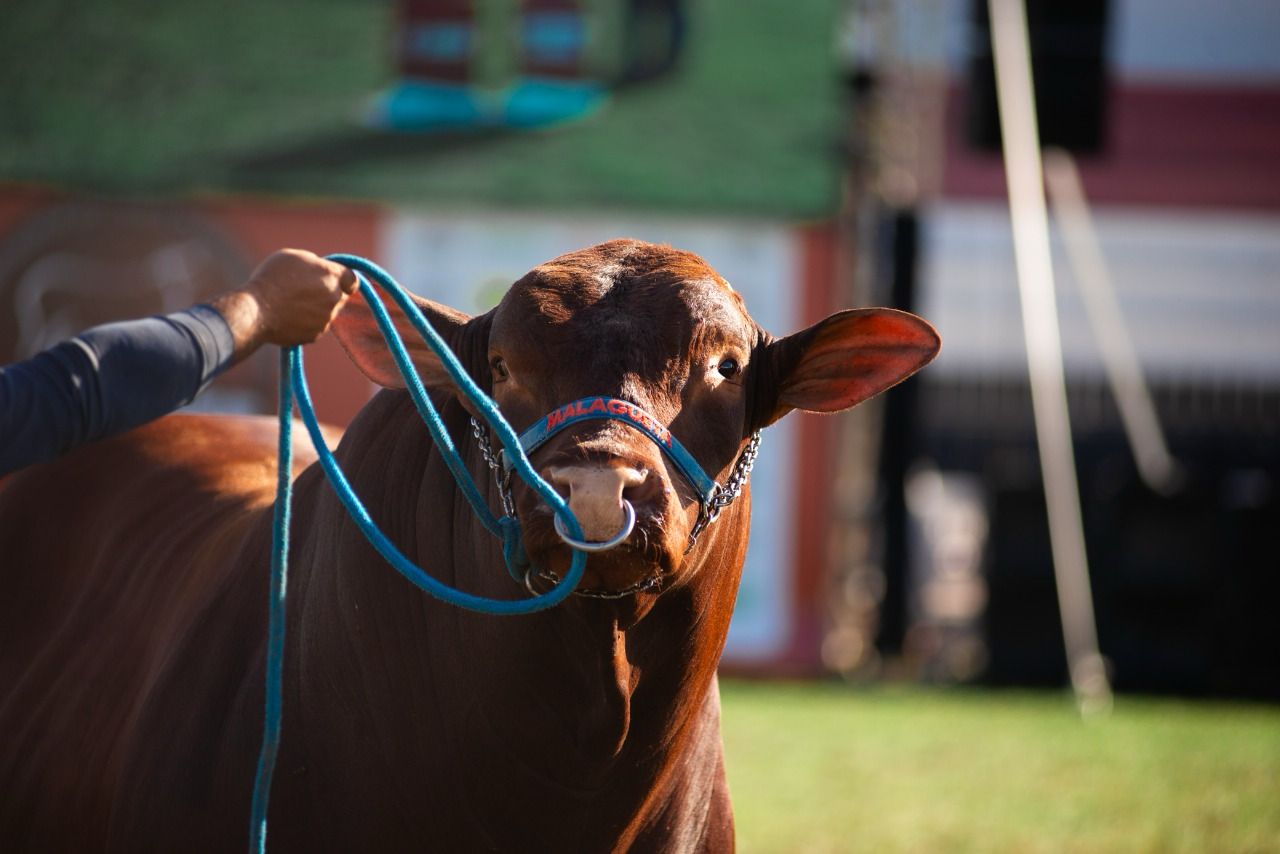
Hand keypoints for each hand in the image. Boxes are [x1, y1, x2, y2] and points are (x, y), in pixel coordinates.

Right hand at [213, 249, 357, 359]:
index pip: (352, 280)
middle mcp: (334, 299)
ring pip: (327, 313)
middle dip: (328, 293)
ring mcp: (326, 319)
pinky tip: (288, 316)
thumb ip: (315, 264)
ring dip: (316, 308)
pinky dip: (306, 322)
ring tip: (291, 303)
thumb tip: (320, 270)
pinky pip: (315, 326)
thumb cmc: (272, 278)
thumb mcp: (293, 257)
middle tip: (306, 290)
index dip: (345, 280)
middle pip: (340, 297)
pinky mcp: (315, 335)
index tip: (336, 281)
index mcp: (331, 276)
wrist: (256, 310)